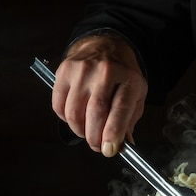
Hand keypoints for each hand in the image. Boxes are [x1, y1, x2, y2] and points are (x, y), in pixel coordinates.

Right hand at [52, 34, 147, 156]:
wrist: (105, 45)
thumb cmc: (122, 76)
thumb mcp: (136, 95)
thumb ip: (128, 121)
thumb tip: (120, 146)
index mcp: (129, 79)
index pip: (120, 109)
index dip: (113, 133)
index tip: (109, 150)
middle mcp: (105, 72)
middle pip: (95, 113)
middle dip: (95, 137)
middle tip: (98, 146)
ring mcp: (82, 70)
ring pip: (74, 112)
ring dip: (79, 130)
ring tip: (87, 132)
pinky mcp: (64, 71)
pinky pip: (59, 106)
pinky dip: (66, 119)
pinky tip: (76, 118)